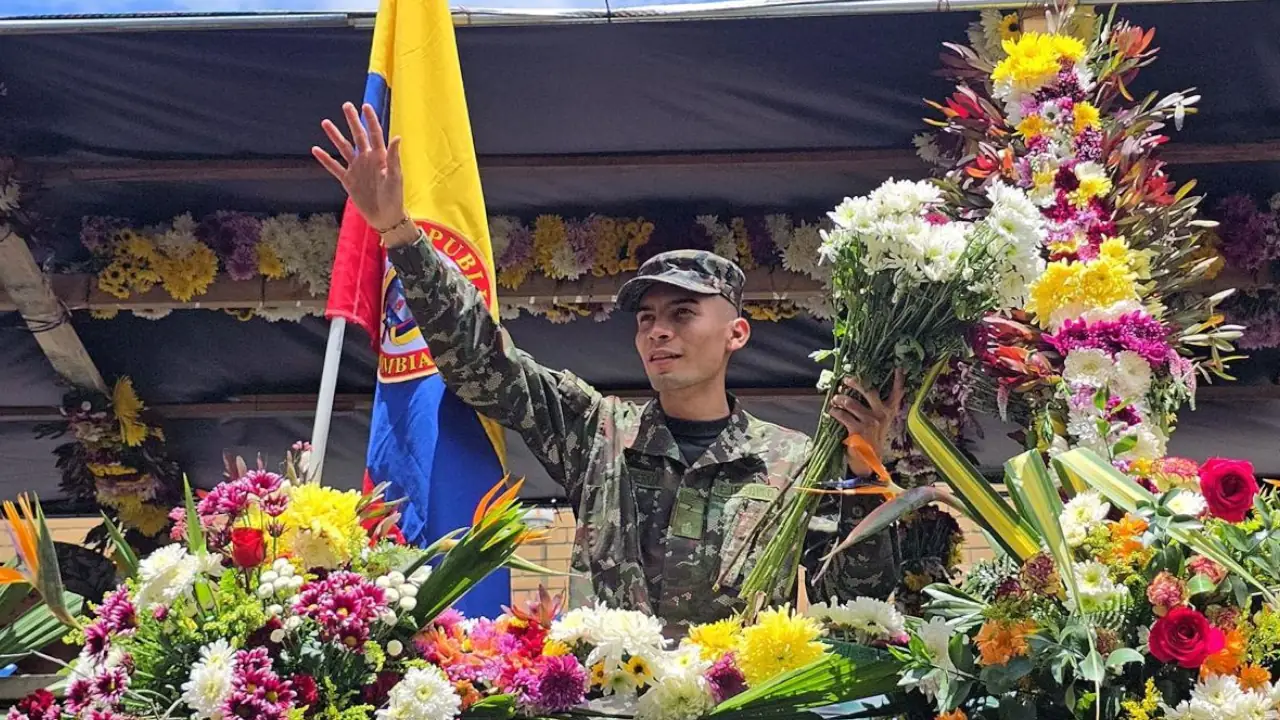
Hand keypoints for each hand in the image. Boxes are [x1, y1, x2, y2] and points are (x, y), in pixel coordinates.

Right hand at [312, 103, 416, 248]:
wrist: (385, 217)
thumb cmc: (394, 197)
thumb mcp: (395, 177)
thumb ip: (394, 157)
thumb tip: (397, 137)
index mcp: (380, 157)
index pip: (375, 134)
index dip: (370, 120)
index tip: (366, 106)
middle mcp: (367, 160)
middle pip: (358, 136)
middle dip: (353, 121)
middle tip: (346, 105)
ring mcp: (357, 169)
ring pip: (344, 148)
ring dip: (335, 136)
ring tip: (326, 122)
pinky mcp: (348, 181)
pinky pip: (334, 168)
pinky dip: (325, 159)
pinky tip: (316, 149)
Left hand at [828, 369, 904, 478]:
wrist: (869, 460)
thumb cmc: (872, 437)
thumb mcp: (881, 421)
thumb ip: (877, 407)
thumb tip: (862, 388)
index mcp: (889, 411)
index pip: (897, 393)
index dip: (898, 380)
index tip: (899, 368)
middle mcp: (882, 414)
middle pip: (870, 392)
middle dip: (856, 383)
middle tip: (846, 379)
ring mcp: (870, 422)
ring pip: (851, 402)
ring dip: (840, 399)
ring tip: (835, 399)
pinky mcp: (858, 430)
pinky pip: (842, 415)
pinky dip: (835, 412)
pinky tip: (832, 411)